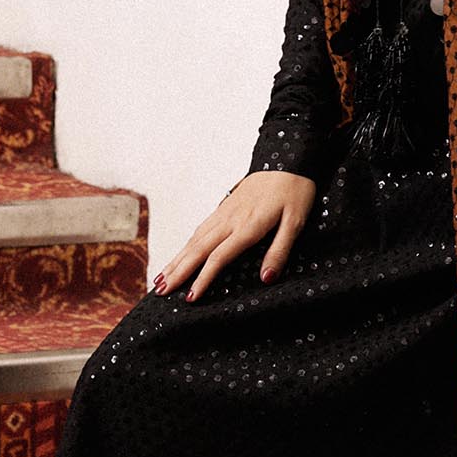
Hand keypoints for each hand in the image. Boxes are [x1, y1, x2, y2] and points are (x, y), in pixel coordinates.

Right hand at [152, 171, 316, 301]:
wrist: (288, 159)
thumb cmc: (295, 190)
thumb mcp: (296, 222)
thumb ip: (280, 250)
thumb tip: (266, 277)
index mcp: (247, 226)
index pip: (218, 257)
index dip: (203, 279)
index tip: (191, 297)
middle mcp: (230, 219)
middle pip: (197, 249)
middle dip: (177, 272)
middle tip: (160, 291)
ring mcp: (224, 212)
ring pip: (194, 238)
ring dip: (177, 259)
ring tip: (161, 277)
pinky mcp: (224, 206)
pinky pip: (200, 228)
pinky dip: (186, 244)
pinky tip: (181, 253)